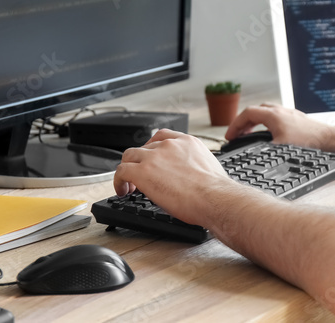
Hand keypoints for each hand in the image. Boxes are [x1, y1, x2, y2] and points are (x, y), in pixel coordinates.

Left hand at [113, 129, 228, 225]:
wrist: (213, 198)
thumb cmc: (215, 190)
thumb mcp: (208, 167)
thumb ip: (194, 164)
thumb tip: (189, 176)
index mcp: (188, 142)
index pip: (162, 137)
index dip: (152, 148)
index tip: (151, 159)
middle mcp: (169, 145)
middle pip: (144, 147)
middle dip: (139, 160)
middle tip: (139, 175)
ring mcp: (154, 157)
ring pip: (129, 156)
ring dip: (127, 169)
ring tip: (129, 184)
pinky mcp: (142, 172)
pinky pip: (121, 171)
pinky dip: (118, 181)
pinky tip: (123, 190)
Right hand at [225, 103, 329, 148]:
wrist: (330, 140)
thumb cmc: (309, 142)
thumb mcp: (280, 148)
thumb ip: (262, 150)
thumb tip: (249, 156)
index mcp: (273, 115)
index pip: (247, 114)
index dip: (234, 125)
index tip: (229, 136)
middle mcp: (281, 111)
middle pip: (255, 111)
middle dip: (244, 122)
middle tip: (237, 134)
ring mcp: (289, 114)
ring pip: (266, 113)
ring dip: (255, 122)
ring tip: (250, 134)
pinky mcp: (297, 120)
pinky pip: (276, 118)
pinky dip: (267, 125)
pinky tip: (270, 135)